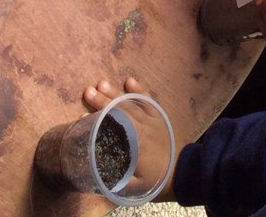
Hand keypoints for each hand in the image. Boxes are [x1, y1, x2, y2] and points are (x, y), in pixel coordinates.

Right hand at [82, 76, 175, 200]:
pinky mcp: (159, 116)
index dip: (99, 119)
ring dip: (116, 94)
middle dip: (103, 101)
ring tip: (101, 84)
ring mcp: (151, 120)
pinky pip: (148, 100)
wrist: (180, 173)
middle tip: (88, 91)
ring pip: (131, 104)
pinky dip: (139, 90)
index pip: (114, 127)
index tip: (85, 114)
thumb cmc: (154, 180)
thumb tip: (95, 165)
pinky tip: (129, 81)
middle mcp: (142, 129)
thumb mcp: (133, 185)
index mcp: (135, 145)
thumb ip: (115, 178)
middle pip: (120, 111)